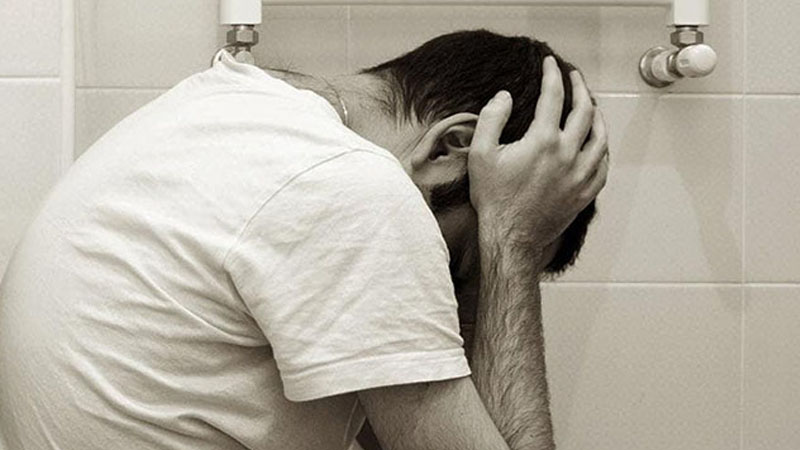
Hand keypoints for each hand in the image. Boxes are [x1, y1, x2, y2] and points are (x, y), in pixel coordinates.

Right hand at [468, 56, 608, 250]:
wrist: (510, 236)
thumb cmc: (494, 198)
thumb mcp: (481, 154)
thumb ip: (492, 118)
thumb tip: (504, 96)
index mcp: (543, 141)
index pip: (553, 96)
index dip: (552, 75)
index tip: (550, 64)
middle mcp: (568, 154)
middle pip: (584, 111)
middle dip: (580, 88)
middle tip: (574, 77)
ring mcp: (580, 175)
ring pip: (600, 137)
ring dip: (597, 116)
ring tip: (591, 105)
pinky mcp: (584, 193)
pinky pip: (602, 165)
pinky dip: (601, 149)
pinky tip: (596, 144)